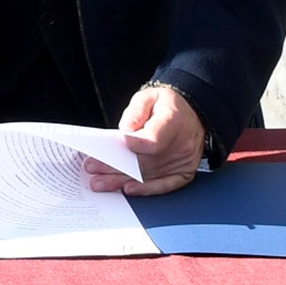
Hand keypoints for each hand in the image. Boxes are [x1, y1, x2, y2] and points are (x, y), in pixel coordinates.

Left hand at [90, 85, 204, 195]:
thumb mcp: (149, 96)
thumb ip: (136, 111)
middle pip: (146, 161)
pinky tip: (129, 189)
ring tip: (100, 182)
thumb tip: (126, 129)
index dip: (135, 145)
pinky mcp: (184, 172)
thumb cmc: (166, 105)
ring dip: (123, 180)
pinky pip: (166, 185)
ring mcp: (184, 161)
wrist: (192, 114)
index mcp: (173, 120)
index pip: (153, 138)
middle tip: (93, 168)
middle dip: (115, 166)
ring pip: (151, 175)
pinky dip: (147, 189)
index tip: (119, 145)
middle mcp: (181, 144)